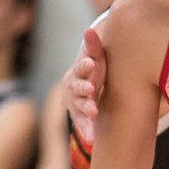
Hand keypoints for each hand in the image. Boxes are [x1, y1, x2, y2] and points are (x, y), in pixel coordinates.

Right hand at [61, 28, 105, 144]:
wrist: (88, 86)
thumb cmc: (95, 69)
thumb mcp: (96, 56)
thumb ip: (93, 46)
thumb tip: (89, 29)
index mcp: (77, 72)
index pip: (80, 68)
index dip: (85, 66)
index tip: (92, 63)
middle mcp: (72, 88)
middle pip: (77, 89)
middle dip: (83, 89)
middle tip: (91, 89)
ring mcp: (75, 104)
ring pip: (79, 108)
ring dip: (85, 111)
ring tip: (94, 113)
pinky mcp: (80, 117)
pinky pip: (82, 124)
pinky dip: (87, 131)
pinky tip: (92, 139)